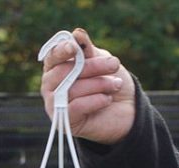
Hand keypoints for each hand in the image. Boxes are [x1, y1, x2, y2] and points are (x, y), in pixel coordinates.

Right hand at [40, 28, 134, 145]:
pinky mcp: (66, 123)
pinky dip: (94, 100)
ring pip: (71, 89)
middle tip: (114, 64)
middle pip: (63, 72)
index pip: (52, 57)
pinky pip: (75, 107)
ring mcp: (56, 106)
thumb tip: (76, 34)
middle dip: (91, 66)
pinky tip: (107, 99)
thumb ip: (87, 49)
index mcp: (57, 68)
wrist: (127, 110)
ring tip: (116, 84)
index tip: (75, 47)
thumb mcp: (101, 60)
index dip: (61, 51)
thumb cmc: (111, 82)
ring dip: (98, 84)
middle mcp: (51, 87)